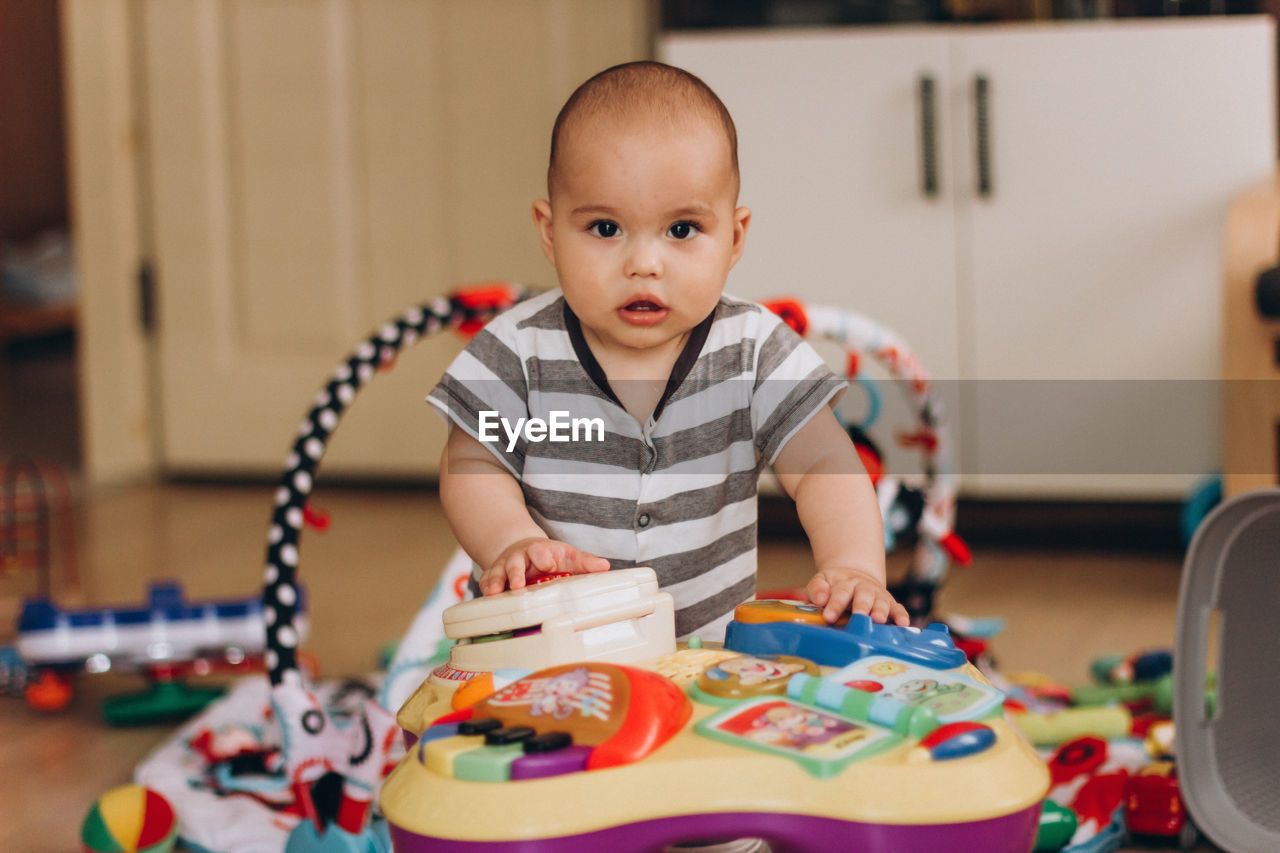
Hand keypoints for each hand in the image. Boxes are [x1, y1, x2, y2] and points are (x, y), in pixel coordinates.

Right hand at [480, 537, 610, 594]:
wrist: (524, 549)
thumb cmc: (549, 556)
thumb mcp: (567, 556)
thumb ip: (585, 562)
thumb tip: (604, 567)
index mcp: (539, 550)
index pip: (540, 550)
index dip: (544, 557)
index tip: (548, 565)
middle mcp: (519, 557)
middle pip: (515, 562)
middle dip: (516, 572)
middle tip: (518, 584)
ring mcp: (504, 567)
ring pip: (497, 572)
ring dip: (495, 581)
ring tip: (495, 592)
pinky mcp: (493, 576)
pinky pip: (486, 581)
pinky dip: (485, 587)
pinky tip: (486, 596)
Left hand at [806, 567, 908, 625]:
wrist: (855, 576)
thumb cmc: (834, 585)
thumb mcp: (822, 581)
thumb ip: (817, 589)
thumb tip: (819, 599)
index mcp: (844, 583)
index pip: (839, 593)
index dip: (834, 605)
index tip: (828, 617)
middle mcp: (863, 588)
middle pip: (862, 597)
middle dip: (861, 607)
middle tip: (859, 616)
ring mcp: (878, 595)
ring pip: (881, 602)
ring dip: (881, 611)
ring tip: (878, 620)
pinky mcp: (890, 603)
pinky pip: (897, 608)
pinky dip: (901, 615)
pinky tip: (903, 624)